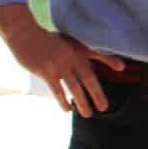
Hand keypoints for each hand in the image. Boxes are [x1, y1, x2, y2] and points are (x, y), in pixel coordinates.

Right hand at [0, 3, 124, 116]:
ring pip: (74, 87)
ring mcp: (59, 66)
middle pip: (88, 78)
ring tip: (87, 114)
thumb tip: (116, 66)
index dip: (109, 61)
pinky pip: (57, 90)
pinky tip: (67, 109)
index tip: (122, 68)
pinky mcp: (46, 72)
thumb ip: (89, 52)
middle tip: (104, 108)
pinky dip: (63, 100)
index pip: (98, 55)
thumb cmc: (50, 40)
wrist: (25, 34)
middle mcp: (72, 58)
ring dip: (81, 102)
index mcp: (78, 49)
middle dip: (97, 94)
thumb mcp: (70, 42)